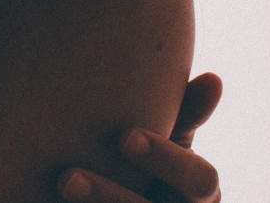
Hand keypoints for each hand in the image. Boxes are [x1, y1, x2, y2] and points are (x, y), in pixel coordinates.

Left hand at [58, 73, 222, 201]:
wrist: (108, 195)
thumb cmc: (148, 165)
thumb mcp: (170, 146)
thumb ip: (186, 117)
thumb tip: (213, 78)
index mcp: (201, 194)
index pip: (199, 180)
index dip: (165, 159)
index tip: (123, 136)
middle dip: (108, 196)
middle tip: (66, 178)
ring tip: (55, 187)